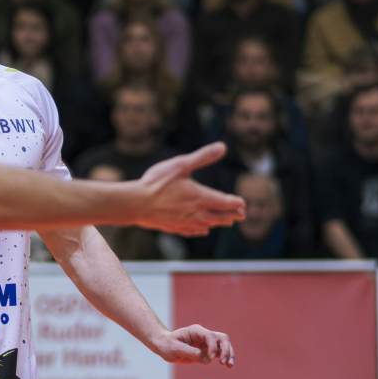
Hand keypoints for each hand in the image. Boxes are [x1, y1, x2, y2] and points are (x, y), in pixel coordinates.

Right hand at [131, 144, 245, 235]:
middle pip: (218, 216)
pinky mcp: (173, 227)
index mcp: (200, 197)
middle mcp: (195, 212)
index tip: (243, 203)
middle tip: (241, 216)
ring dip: (219, 223)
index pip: (224, 202)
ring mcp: (184, 222)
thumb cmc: (156, 183)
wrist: (135, 203)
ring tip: (226, 223)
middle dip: (231, 215)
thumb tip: (222, 147)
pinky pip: (192, 231)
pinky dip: (201, 230)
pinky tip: (203, 231)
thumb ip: (202, 157)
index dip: (235, 203)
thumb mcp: (180, 165)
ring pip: (207, 225)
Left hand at [152, 325, 234, 366]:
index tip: (210, 358)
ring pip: (224, 345)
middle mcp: (203, 335)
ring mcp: (206, 342)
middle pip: (222, 338)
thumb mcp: (176, 349)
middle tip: (224, 363)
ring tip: (229, 365)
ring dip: (229, 354)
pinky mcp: (207, 350)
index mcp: (196, 331)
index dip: (213, 347)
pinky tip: (228, 365)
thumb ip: (191, 353)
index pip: (210, 336)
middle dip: (226, 349)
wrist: (163, 346)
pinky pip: (220, 352)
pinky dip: (225, 358)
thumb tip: (208, 360)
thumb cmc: (167, 345)